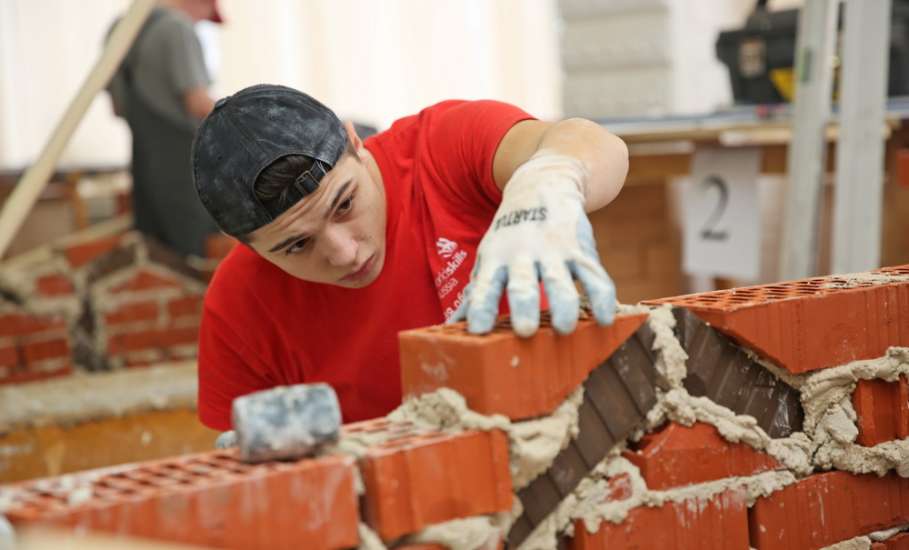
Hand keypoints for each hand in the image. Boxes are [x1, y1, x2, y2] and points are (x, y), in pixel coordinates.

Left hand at [451, 152, 615, 336]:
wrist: (542, 184)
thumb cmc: (509, 234)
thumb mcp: (489, 255)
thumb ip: (476, 292)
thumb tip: (452, 326)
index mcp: (496, 259)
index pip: (485, 287)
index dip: (481, 308)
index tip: (478, 331)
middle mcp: (523, 254)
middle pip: (523, 284)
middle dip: (523, 306)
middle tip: (525, 331)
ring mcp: (554, 251)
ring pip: (561, 281)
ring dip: (564, 305)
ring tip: (566, 329)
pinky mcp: (580, 249)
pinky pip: (595, 275)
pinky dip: (602, 297)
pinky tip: (606, 320)